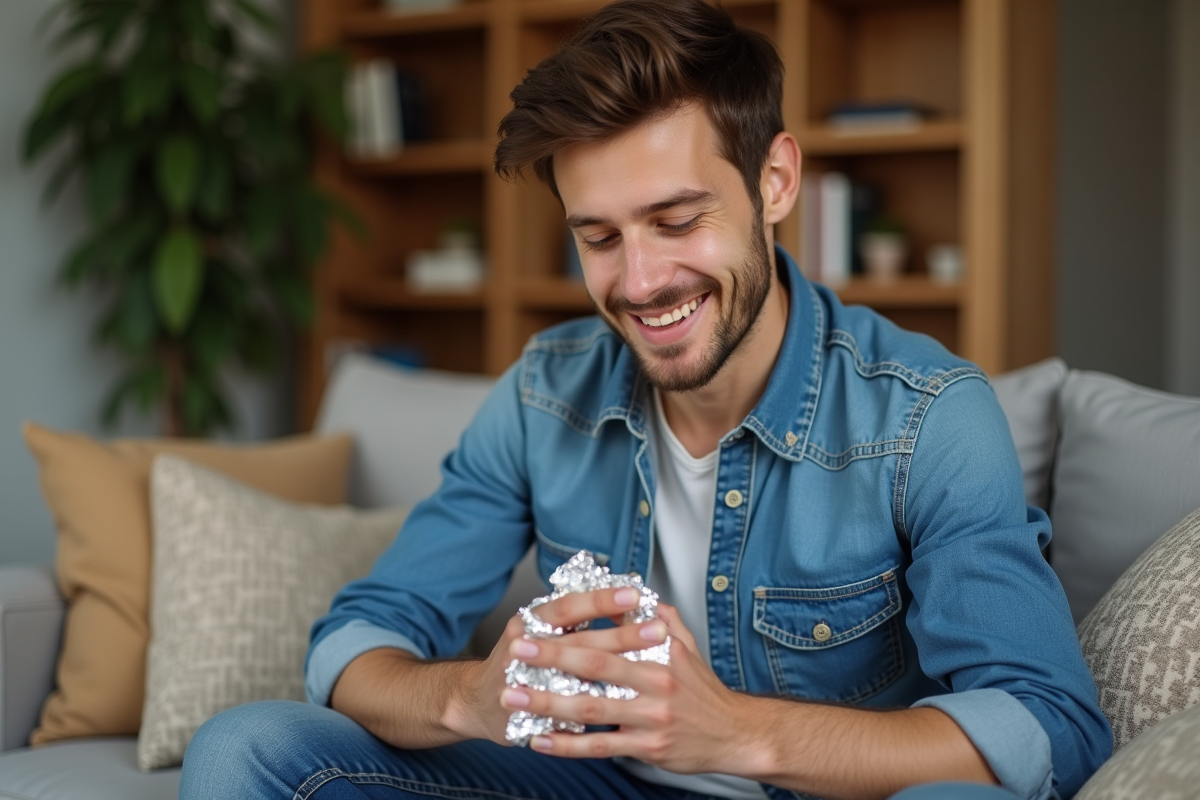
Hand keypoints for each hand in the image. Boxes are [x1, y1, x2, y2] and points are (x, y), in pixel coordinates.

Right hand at [451, 585, 651, 745]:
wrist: (477, 700)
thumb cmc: (521, 660)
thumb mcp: (544, 631)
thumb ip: (577, 619)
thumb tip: (621, 602)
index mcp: (533, 620)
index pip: (571, 604)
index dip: (602, 599)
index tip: (636, 594)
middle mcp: (523, 643)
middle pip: (577, 638)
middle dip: (621, 635)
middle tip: (656, 630)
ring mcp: (518, 678)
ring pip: (567, 678)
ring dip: (604, 678)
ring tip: (642, 675)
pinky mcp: (518, 712)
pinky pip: (552, 716)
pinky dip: (580, 720)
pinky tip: (609, 721)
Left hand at [499, 599, 754, 775]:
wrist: (735, 734)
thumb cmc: (703, 689)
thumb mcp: (685, 645)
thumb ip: (654, 617)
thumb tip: (626, 590)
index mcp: (661, 651)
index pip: (611, 634)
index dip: (574, 629)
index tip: (539, 624)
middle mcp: (656, 682)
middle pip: (595, 666)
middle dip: (551, 657)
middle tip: (516, 651)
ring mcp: (651, 717)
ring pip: (591, 708)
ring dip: (548, 702)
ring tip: (514, 696)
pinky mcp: (648, 748)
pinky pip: (600, 747)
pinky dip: (568, 745)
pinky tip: (540, 739)